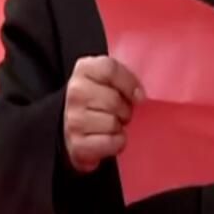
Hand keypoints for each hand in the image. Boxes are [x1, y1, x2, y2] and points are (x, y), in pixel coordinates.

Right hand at [63, 56, 144, 173]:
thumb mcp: (109, 78)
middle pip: (114, 100)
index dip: (129, 83)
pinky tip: (108, 137)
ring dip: (119, 126)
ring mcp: (73, 118)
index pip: (110, 70)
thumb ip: (125, 77)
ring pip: (113, 123)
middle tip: (120, 111)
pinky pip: (111, 142)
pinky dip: (116, 142)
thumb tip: (139, 96)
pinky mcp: (78, 144)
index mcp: (84, 69)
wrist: (75, 125)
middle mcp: (75, 92)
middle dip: (125, 108)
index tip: (137, 95)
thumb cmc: (99, 99)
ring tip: (111, 123)